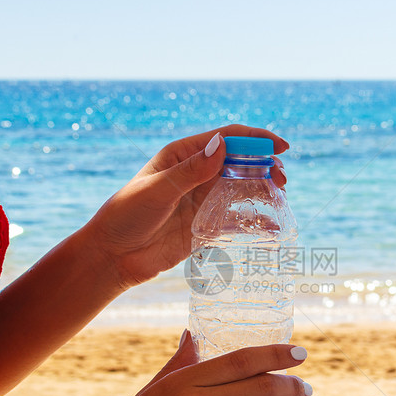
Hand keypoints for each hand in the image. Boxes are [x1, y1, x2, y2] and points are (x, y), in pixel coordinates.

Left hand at [87, 125, 288, 290]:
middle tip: (282, 178)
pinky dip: (256, 221)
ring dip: (264, 190)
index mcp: (183, 155)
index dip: (255, 140)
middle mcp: (197, 174)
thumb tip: (221, 145)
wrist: (113, 256)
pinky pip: (237, 219)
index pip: (226, 138)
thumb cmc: (126, 216)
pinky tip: (272, 227)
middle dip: (265, 166)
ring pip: (243, 189)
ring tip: (281, 197)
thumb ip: (190, 171)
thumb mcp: (156, 190)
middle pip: (240, 162)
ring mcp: (203, 200)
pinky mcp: (206, 225)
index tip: (280, 147)